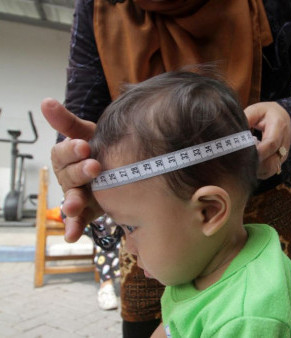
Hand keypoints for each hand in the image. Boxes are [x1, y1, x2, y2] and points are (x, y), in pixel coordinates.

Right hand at [41, 98, 102, 241]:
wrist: (123, 164)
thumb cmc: (101, 147)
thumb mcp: (87, 133)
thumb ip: (67, 122)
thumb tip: (45, 102)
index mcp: (67, 157)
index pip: (62, 153)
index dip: (71, 150)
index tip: (84, 145)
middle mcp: (69, 177)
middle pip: (68, 176)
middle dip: (80, 172)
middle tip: (95, 167)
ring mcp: (78, 195)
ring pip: (71, 199)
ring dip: (71, 203)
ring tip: (74, 206)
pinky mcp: (88, 211)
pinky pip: (79, 220)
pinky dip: (74, 227)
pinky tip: (71, 235)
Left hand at [244, 102, 290, 178]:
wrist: (283, 116)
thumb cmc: (266, 113)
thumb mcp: (255, 110)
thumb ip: (246, 120)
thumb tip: (234, 132)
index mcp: (279, 126)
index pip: (271, 143)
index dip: (258, 151)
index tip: (244, 154)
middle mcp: (285, 143)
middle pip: (272, 160)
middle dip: (255, 164)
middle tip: (238, 163)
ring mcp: (284, 154)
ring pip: (271, 169)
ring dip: (257, 169)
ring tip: (243, 164)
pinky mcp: (280, 161)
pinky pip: (270, 171)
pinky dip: (259, 172)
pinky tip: (249, 166)